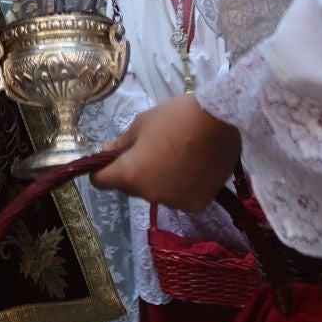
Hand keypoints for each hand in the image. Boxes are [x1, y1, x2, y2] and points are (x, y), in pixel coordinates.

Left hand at [91, 94, 241, 209]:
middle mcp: (149, 195)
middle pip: (130, 187)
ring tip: (177, 156)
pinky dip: (181, 186)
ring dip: (159, 179)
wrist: (221, 121)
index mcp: (131, 174)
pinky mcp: (196, 205)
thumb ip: (122, 143)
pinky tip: (193, 167)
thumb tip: (107, 152)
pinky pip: (180, 196)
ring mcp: (174, 203)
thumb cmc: (176, 117)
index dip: (101, 169)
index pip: (101, 181)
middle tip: (150, 149)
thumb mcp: (142, 123)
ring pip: (157, 192)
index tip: (111, 158)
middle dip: (134, 171)